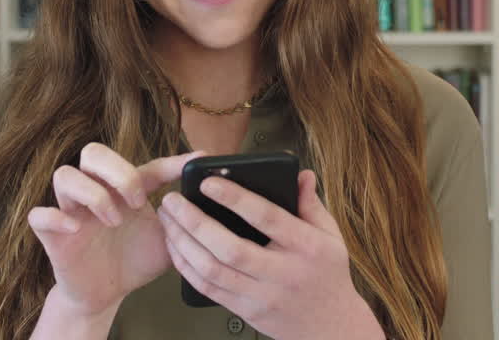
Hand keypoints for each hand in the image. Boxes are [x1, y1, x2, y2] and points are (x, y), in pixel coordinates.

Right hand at [27, 143, 205, 317]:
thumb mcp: (167, 241)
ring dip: (92, 193)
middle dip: (118, 171)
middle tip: (138, 200)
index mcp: (125, 190)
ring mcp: (72, 211)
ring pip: (65, 175)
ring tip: (113, 219)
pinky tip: (77, 229)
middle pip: (94, 152)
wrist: (105, 295)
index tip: (199, 163)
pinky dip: (55, 218)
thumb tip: (211, 206)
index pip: (148, 165)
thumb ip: (185, 223)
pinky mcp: (53, 235)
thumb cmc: (134, 261)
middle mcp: (97, 192)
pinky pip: (39, 215)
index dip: (174, 162)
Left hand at [156, 169, 384, 339]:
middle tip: (173, 200)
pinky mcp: (245, 311)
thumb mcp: (331, 236)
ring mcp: (261, 295)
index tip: (208, 182)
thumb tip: (300, 173)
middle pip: (230, 248)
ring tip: (168, 220)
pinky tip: (175, 248)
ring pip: (213, 271)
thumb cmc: (328, 275)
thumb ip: (311, 204)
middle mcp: (281, 272)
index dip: (235, 199)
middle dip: (195, 222)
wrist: (330, 328)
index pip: (267, 218)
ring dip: (184, 244)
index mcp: (305, 247)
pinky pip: (209, 289)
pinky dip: (187, 268)